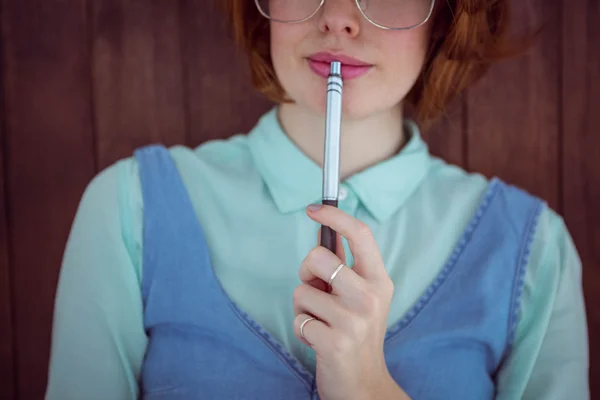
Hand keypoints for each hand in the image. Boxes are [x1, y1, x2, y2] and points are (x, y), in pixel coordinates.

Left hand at [293, 204, 409, 399]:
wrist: (363, 383)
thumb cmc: (357, 333)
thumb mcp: (359, 296)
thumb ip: (343, 265)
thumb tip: (322, 231)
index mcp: (379, 280)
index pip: (361, 234)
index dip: (334, 217)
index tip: (313, 209)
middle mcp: (371, 296)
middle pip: (318, 257)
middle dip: (306, 271)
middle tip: (316, 289)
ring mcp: (354, 320)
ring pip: (302, 291)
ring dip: (304, 307)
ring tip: (322, 322)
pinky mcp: (335, 342)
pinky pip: (298, 319)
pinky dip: (302, 329)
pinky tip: (319, 340)